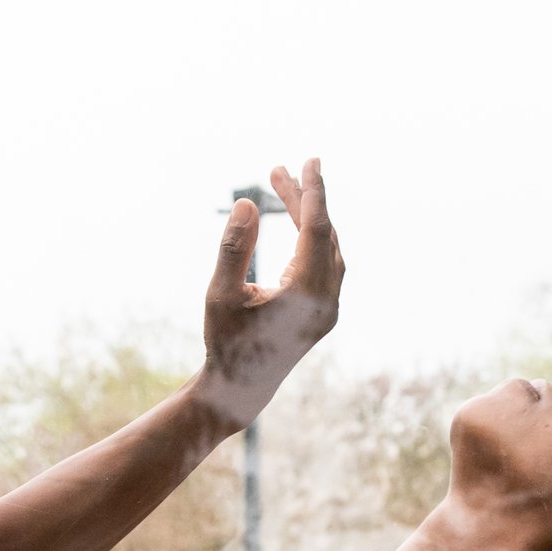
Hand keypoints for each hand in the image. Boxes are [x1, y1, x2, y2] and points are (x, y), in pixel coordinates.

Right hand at [197, 159, 342, 425]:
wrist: (240, 389)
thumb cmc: (226, 342)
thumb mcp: (221, 294)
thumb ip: (234, 248)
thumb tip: (248, 203)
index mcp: (307, 294)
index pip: (317, 229)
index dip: (312, 192)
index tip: (309, 161)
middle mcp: (327, 301)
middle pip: (323, 235)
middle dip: (303, 200)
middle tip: (278, 170)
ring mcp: (330, 309)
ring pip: (327, 249)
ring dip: (308, 218)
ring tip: (283, 189)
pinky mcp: (325, 313)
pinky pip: (325, 264)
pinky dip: (311, 240)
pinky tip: (295, 225)